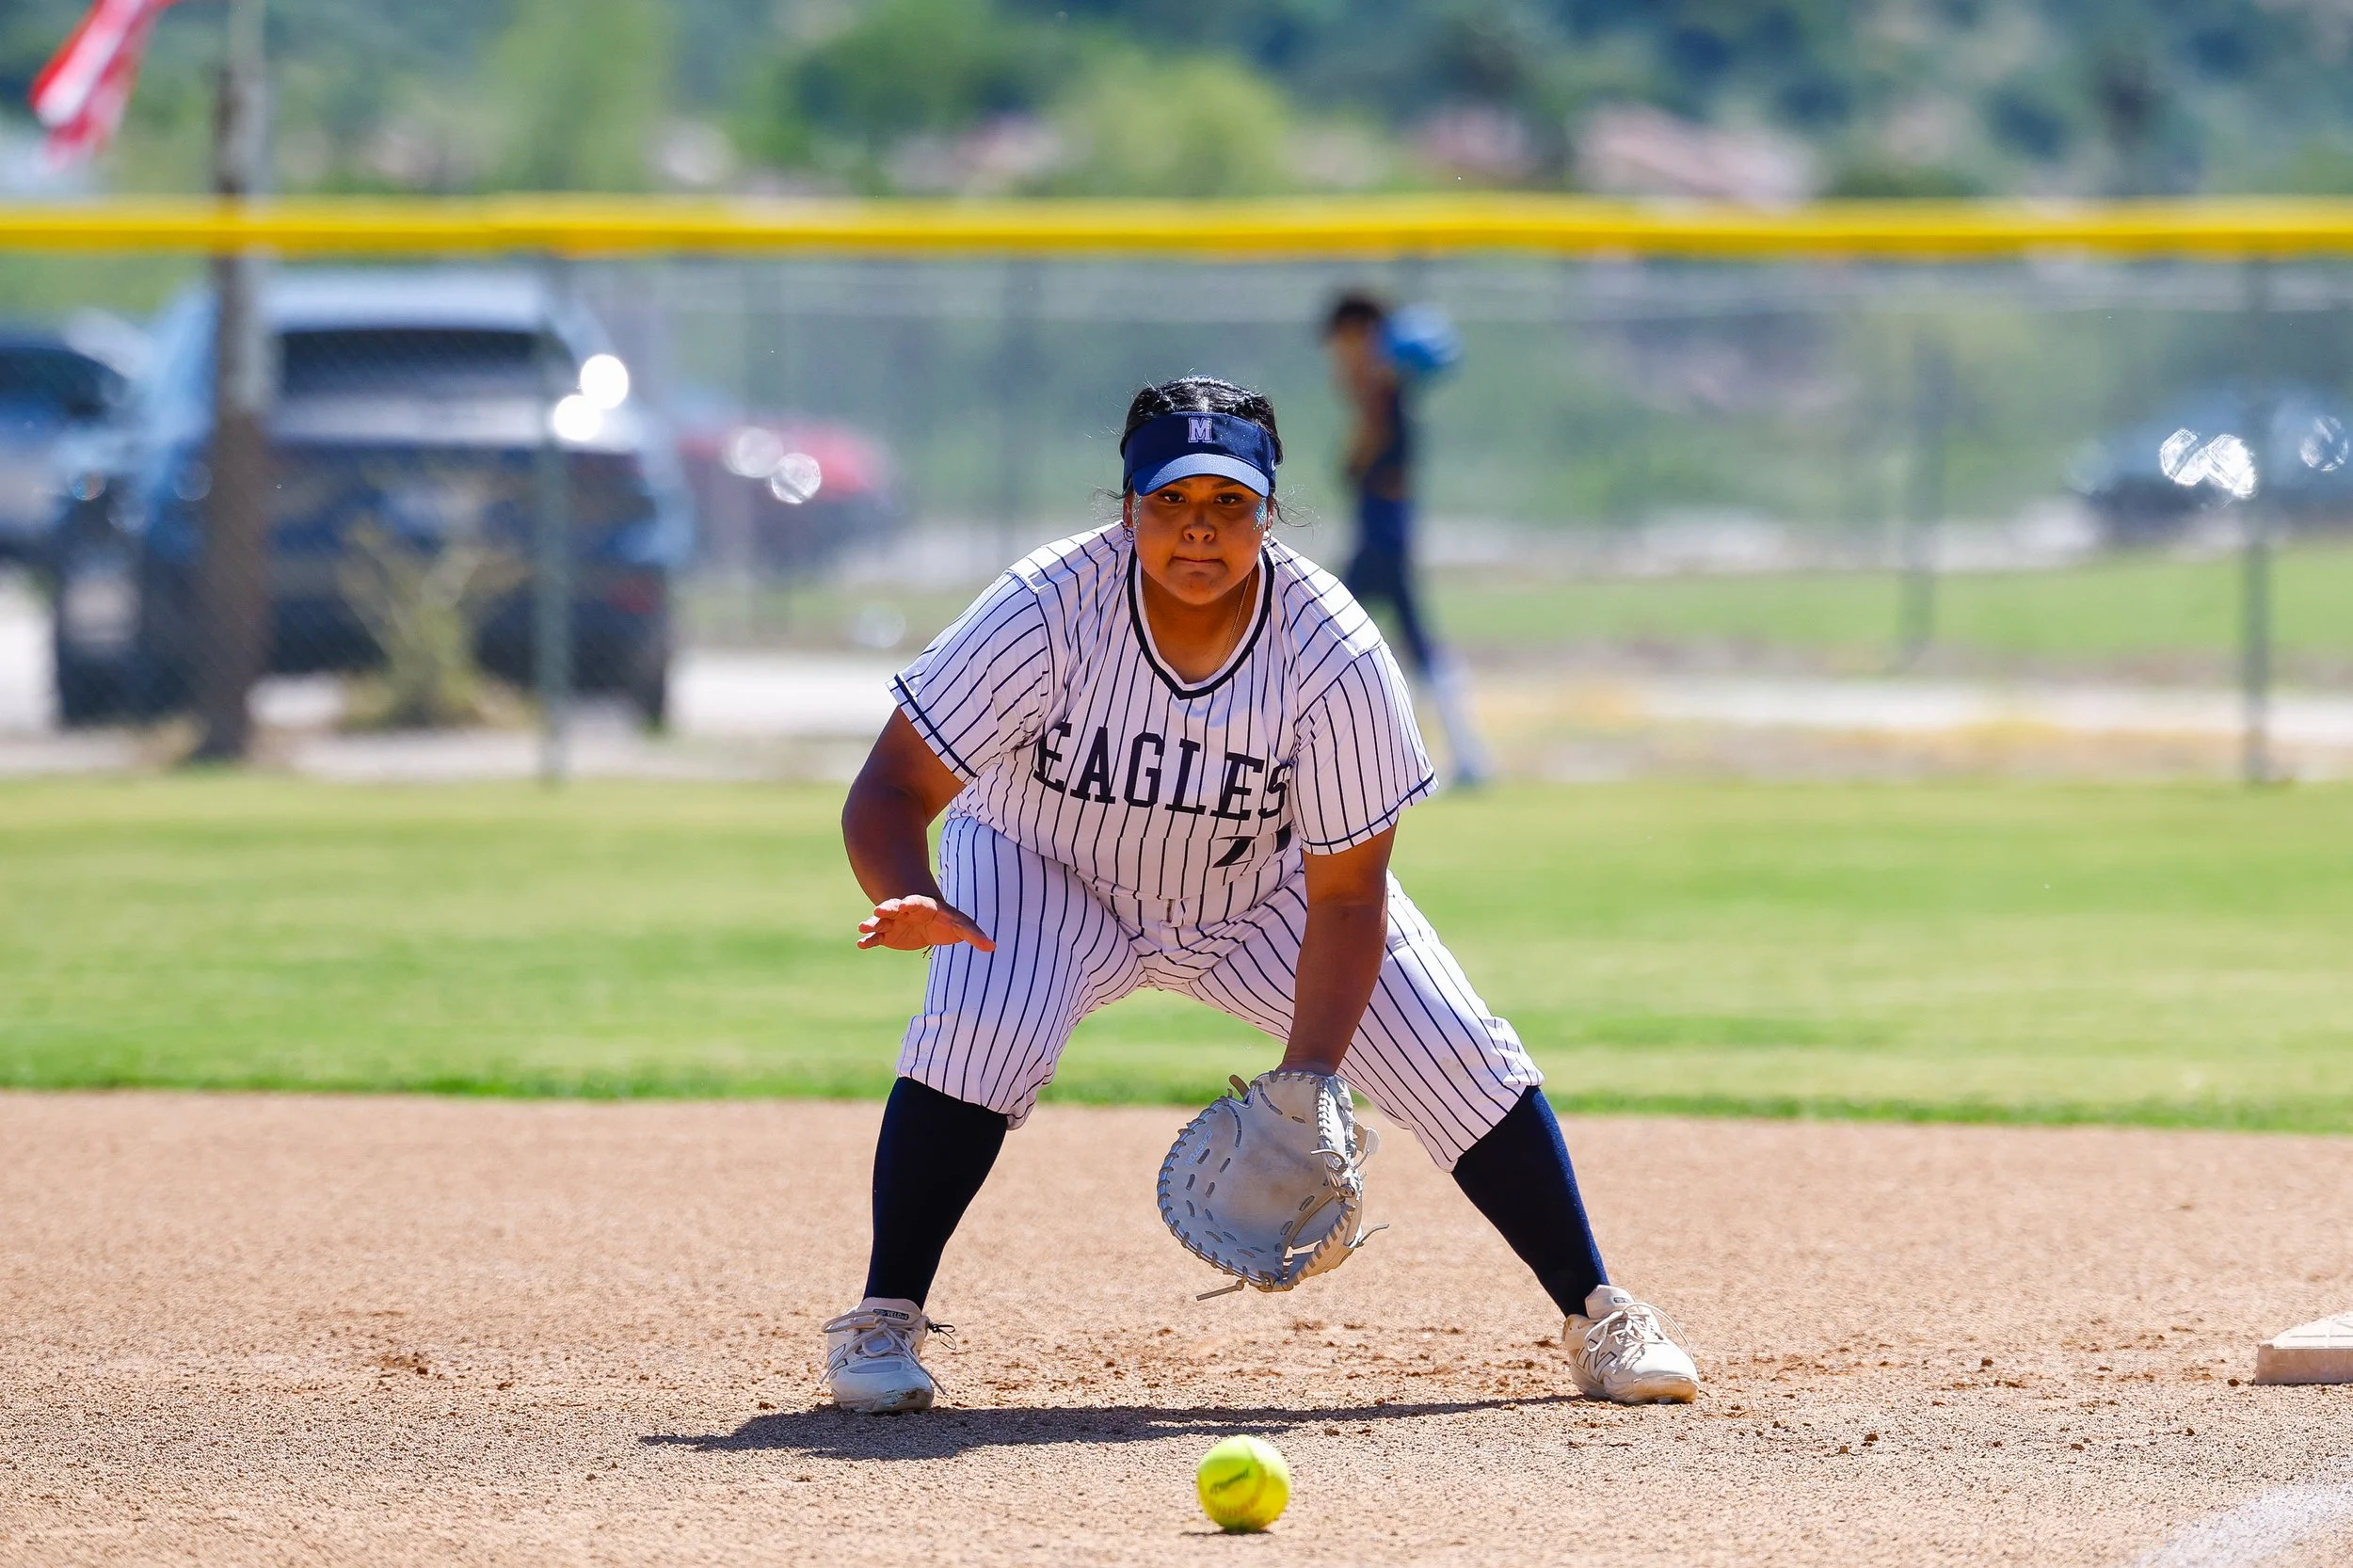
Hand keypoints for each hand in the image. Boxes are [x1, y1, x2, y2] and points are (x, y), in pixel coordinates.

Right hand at [856, 895, 995, 952]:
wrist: (929, 924)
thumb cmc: (947, 921)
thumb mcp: (961, 925)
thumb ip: (974, 934)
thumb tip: (993, 946)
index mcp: (923, 905)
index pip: (916, 901)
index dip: (910, 903)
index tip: (905, 904)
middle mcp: (904, 911)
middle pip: (894, 907)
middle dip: (887, 908)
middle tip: (879, 910)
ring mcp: (893, 922)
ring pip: (881, 921)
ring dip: (872, 923)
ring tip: (863, 927)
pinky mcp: (887, 936)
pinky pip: (876, 937)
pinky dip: (869, 940)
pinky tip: (861, 944)